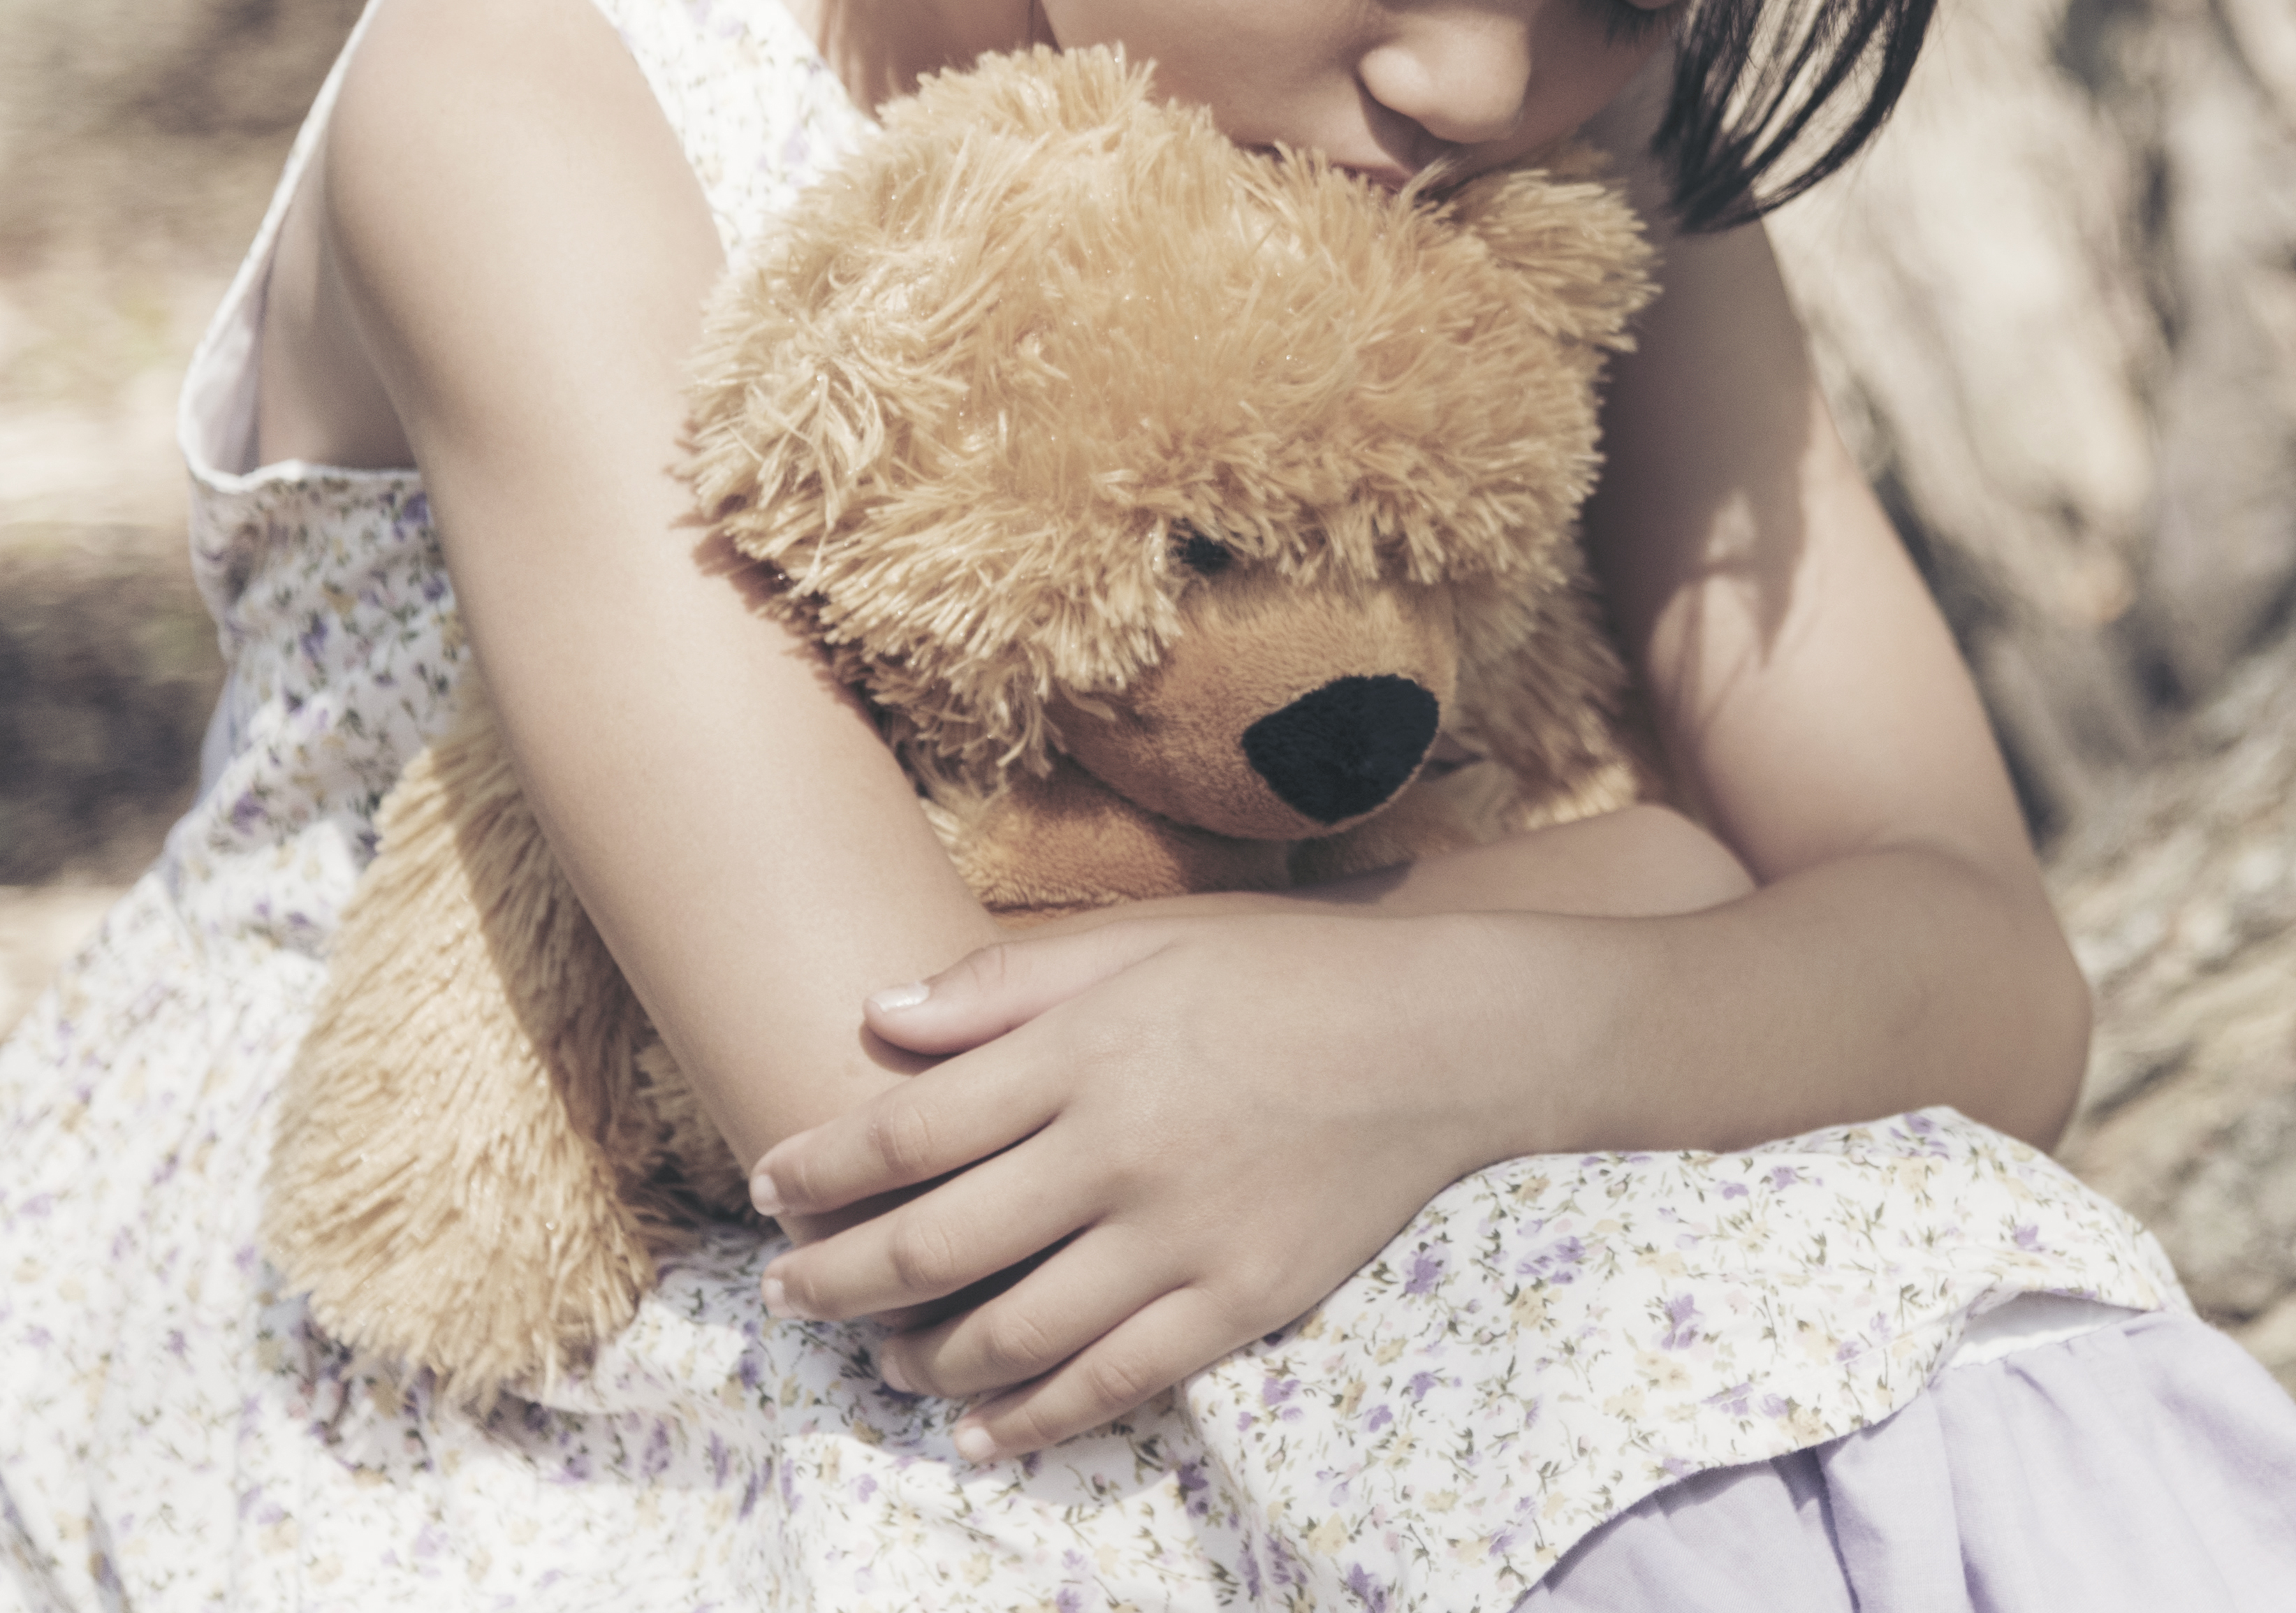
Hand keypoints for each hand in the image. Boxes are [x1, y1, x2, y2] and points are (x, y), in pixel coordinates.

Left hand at [748, 906, 1580, 1457]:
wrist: (1447, 1038)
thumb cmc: (1291, 975)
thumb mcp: (1149, 943)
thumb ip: (1008, 982)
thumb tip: (876, 1014)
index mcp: (1088, 1053)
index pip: (907, 1130)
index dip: (820, 1167)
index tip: (771, 1186)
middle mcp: (1119, 1151)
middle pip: (932, 1245)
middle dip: (836, 1280)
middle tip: (788, 1294)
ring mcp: (1180, 1238)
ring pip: (1008, 1333)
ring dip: (918, 1359)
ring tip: (882, 1359)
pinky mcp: (1238, 1303)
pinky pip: (1110, 1383)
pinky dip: (1029, 1419)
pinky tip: (980, 1430)